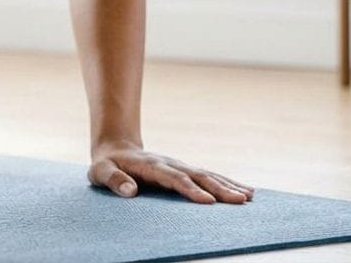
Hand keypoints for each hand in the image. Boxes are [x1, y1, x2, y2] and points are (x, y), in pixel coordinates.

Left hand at [88, 140, 254, 203]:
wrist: (115, 148)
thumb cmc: (107, 165)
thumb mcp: (100, 172)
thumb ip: (114, 180)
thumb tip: (131, 191)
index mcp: (151, 166)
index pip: (174, 179)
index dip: (191, 190)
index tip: (208, 202)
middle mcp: (170, 164)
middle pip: (198, 176)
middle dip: (220, 188)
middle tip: (241, 200)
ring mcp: (179, 166)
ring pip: (208, 174)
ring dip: (229, 185)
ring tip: (250, 196)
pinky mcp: (185, 171)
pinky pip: (209, 176)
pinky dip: (227, 183)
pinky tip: (246, 191)